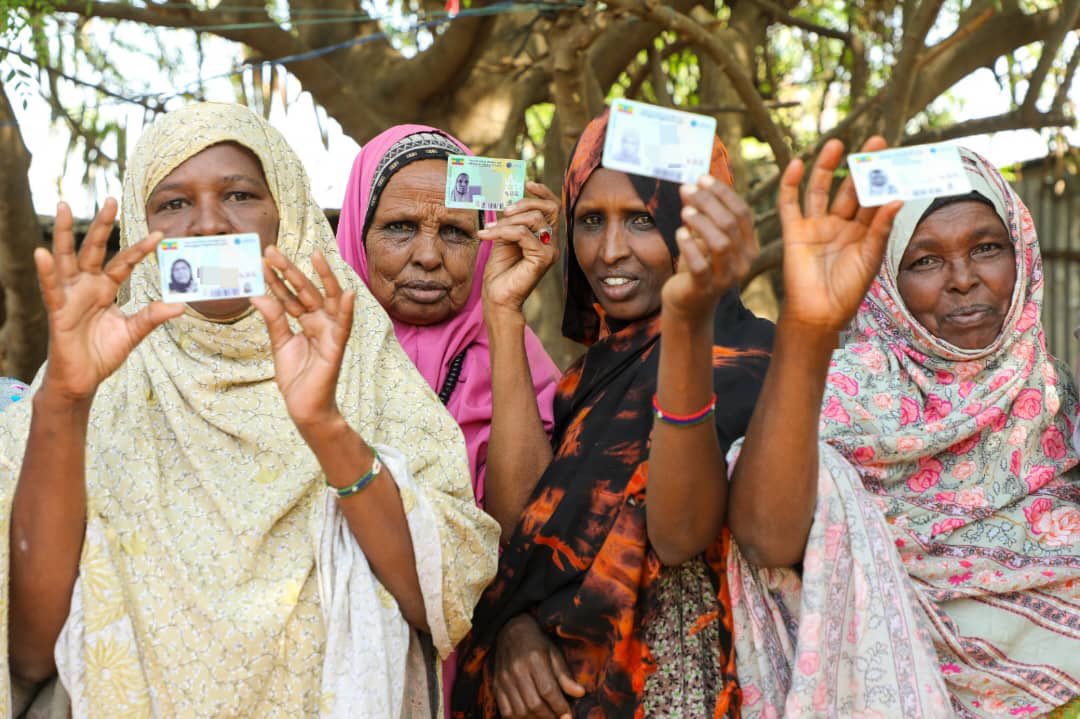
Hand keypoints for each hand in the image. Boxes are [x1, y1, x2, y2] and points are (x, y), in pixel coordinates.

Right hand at [35, 199, 183, 402]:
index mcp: (105, 289)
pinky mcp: (57, 311)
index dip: (140, 249)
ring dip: (67, 233)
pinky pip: (51, 288)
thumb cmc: (102, 353)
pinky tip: (41, 252)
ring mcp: (70, 296)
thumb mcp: (133, 332)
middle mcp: (87, 286)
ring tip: (66, 206)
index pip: (124, 263)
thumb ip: (152, 317)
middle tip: (111, 198)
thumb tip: (179, 305)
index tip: (160, 234)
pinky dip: (46, 271)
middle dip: (103, 224)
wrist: (82, 380)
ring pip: (68, 258)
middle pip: (95, 249)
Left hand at [251, 246, 355, 428]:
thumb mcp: (279, 344)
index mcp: (305, 321)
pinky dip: (346, 310)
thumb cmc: (296, 378)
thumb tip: (258, 295)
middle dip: (290, 270)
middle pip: (305, 291)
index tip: (261, 260)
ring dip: (322, 278)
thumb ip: (273, 319)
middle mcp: (319, 322)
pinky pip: (343, 326)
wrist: (304, 407)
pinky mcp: (336, 347)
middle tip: (273, 250)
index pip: (289, 295)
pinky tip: (348, 292)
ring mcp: (330, 332)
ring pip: (326, 300)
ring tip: (315, 255)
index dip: (275, 278)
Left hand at [479, 181, 559, 316]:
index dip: (543, 192)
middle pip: (549, 208)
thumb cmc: (500, 272)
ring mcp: (549, 251)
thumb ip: (510, 221)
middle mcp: (551, 243)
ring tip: (489, 230)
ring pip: (535, 220)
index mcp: (545, 236)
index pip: (553, 207)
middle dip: (526, 203)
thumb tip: (509, 200)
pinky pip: (524, 235)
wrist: (497, 298)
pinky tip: (487, 236)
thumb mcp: (504, 238)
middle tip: (505, 210)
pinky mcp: (543, 259)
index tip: (527, 183)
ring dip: (507, 221)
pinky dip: (503, 232)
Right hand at [492, 614, 584, 718]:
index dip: (560, 707)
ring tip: (547, 718)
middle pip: (534, 704)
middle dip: (550, 717)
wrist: (509, 630)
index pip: (548, 690)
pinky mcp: (496, 686)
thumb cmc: (536, 642)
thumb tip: (580, 693)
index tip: (569, 715)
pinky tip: (531, 717)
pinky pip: (506, 712)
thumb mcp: (554, 652)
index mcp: (535, 659)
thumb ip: (564, 675)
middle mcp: (517, 670)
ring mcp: (504, 680)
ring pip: (520, 711)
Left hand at [661, 175, 757, 322]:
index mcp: (749, 246)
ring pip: (721, 243)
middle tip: (687, 190)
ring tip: (685, 212)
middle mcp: (744, 262)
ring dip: (701, 223)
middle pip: (731, 224)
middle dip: (708, 202)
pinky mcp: (706, 289)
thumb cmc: (698, 265)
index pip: (743, 213)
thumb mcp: (703, 238)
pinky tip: (679, 234)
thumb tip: (690, 186)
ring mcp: (726, 277)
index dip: (723, 193)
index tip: (701, 178)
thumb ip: (702, 215)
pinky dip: (690, 246)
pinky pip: (700, 265)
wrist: (688, 304)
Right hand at [777, 137, 902, 331]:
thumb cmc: (848, 292)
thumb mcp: (870, 258)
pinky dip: (791, 184)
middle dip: (862, 166)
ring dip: (826, 167)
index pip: (875, 199)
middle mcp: (839, 226)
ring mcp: (816, 227)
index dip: (885, 180)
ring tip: (837, 144)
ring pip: (820, 190)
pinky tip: (798, 164)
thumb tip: (896, 199)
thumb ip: (881, 228)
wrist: (819, 314)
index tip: (896, 157)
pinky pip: (790, 204)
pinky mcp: (794, 232)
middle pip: (850, 189)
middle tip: (876, 141)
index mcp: (863, 234)